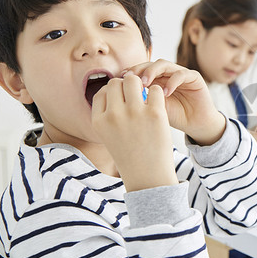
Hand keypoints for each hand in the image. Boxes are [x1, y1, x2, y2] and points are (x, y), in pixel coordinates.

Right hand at [91, 73, 177, 191]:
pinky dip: (157, 93)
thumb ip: (108, 113)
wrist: (148, 176)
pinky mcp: (154, 114)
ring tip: (146, 98)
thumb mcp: (109, 135)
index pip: (102, 92)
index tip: (123, 102)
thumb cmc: (130, 155)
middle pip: (117, 82)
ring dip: (141, 85)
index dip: (114, 93)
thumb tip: (117, 85)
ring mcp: (134, 113)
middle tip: (136, 98)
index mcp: (99, 121)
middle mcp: (113, 115)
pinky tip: (157, 105)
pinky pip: (155, 89)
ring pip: (134, 80)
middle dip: (126, 86)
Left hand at [123, 60, 225, 144]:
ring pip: (164, 64)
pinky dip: (172, 82)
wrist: (196, 125)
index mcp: (156, 79)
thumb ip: (141, 99)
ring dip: (152, 72)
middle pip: (150, 64)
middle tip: (130, 79)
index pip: (140, 70)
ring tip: (145, 84)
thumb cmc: (174, 117)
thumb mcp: (152, 109)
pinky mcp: (194, 77)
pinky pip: (181, 74)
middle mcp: (167, 74)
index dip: (130, 73)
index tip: (119, 81)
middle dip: (139, 70)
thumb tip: (120, 95)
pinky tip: (165, 93)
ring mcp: (180, 73)